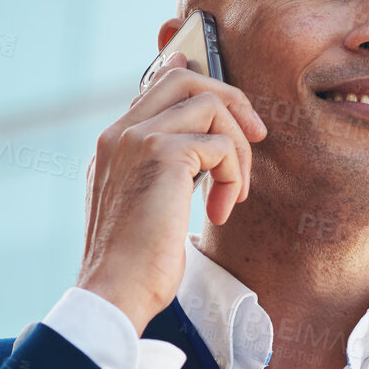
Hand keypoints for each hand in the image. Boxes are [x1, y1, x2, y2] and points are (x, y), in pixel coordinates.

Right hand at [77, 53, 265, 334]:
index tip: (227, 98)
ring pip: (210, 105)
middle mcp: (119, 133)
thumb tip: (202, 151)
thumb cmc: (134, 263)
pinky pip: (221, 144)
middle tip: (256, 137)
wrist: (114, 290)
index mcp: (111, 144)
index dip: (195, 79)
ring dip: (238, 149)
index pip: (156, 86)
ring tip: (234, 194)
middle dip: (232, 102)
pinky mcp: (162, 154)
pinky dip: (234, 176)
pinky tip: (221, 211)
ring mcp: (137, 139)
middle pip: (185, 78)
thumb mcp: (142, 205)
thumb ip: (161, 170)